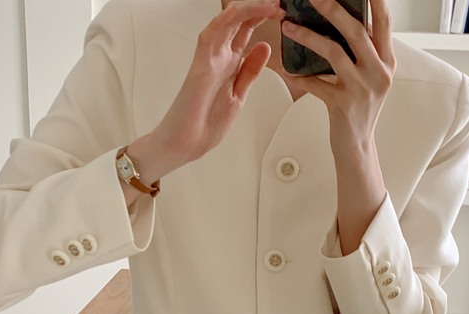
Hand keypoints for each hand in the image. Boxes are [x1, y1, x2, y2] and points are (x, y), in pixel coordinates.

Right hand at [153, 0, 285, 164]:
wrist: (186, 144)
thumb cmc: (205, 125)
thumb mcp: (238, 95)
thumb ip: (250, 72)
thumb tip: (264, 48)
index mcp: (229, 65)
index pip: (246, 31)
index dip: (263, 17)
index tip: (282, 11)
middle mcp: (219, 58)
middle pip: (239, 22)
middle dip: (259, 8)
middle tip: (279, 2)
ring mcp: (209, 60)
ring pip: (227, 23)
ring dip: (247, 10)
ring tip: (269, 4)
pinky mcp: (200, 67)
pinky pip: (210, 37)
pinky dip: (222, 22)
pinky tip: (236, 11)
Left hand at [280, 0, 395, 155]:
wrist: (357, 145)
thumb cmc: (360, 108)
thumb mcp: (371, 77)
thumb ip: (365, 52)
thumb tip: (342, 21)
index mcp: (387, 61)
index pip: (384, 21)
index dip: (374, 0)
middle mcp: (379, 72)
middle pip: (356, 31)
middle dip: (333, 8)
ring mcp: (361, 89)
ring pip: (334, 52)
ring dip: (308, 37)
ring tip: (288, 27)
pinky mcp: (342, 105)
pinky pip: (316, 84)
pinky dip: (299, 77)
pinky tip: (288, 71)